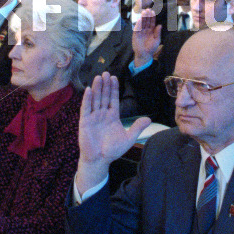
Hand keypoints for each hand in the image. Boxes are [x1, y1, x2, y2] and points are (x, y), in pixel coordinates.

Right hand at [76, 73, 150, 192]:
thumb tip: (148, 118)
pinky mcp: (85, 121)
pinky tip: (89, 89)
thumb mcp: (129, 138)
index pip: (113, 99)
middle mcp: (102, 114)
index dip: (113, 89)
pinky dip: (87, 99)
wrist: (99, 160)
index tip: (114, 78)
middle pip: (104, 96)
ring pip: (95, 99)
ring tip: (98, 77)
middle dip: (105, 85)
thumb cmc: (112, 150)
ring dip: (97, 88)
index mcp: (112, 116)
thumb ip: (137, 127)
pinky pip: (86, 108)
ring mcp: (93, 117)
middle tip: (106, 73)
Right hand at [131, 9, 161, 65]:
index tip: (153, 11)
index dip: (152, 17)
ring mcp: (140, 32)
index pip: (152, 22)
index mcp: (151, 30)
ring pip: (142, 23)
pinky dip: (138, 25)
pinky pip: (137, 29)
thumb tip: (160, 25)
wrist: (144, 55)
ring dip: (142, 18)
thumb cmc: (151, 48)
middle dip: (147, 15)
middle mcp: (146, 30)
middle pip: (146, 21)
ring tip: (143, 12)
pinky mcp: (135, 35)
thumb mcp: (156, 40)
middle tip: (148, 9)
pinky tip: (139, 20)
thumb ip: (158, 33)